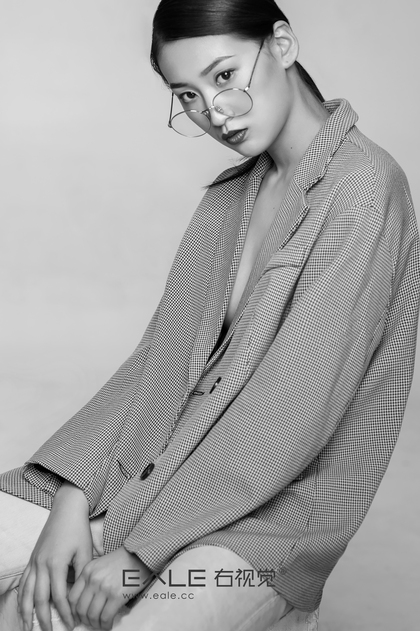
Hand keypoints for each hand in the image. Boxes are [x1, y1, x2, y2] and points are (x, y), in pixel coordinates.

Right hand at [17, 481, 91, 630]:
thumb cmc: (78, 529)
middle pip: (39, 599)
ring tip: (28, 628)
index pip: (59, 597)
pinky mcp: (32, 558)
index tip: (72, 625)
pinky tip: (22, 607)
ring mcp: (34, 561)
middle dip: (43, 619)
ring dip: (26, 612)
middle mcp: (41, 564)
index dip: (65, 613)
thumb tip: (81, 595)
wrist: (66, 509)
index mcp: (56, 563)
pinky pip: (23, 582)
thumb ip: (81, 574)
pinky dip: (21, 597)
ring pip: (25, 592)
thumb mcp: (84, 551)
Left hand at [68, 546, 151, 629]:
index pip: (72, 597)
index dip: (73, 611)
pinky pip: (105, 617)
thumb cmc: (122, 560)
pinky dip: (105, 625)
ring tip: (100, 624)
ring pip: (92, 615)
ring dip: (95, 624)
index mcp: (87, 571)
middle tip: (90, 623)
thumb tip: (85, 600)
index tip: (79, 616)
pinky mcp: (116, 596)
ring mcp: (104, 588)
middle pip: (80, 609)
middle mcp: (93, 579)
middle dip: (84, 620)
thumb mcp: (100, 564)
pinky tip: (108, 625)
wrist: (140, 555)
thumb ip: (90, 578)